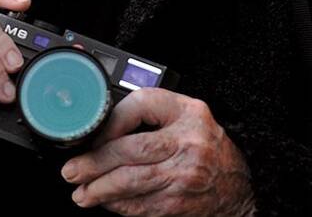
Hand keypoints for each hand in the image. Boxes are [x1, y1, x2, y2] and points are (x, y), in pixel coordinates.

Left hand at [60, 88, 255, 215]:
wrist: (239, 186)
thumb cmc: (206, 147)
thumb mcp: (186, 117)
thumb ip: (151, 116)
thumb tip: (101, 131)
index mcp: (188, 112)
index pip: (141, 105)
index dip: (111, 120)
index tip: (93, 135)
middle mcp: (189, 141)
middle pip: (130, 150)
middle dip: (94, 163)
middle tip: (72, 171)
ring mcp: (185, 174)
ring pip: (131, 182)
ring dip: (99, 189)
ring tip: (81, 192)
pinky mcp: (180, 203)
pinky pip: (141, 205)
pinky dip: (118, 205)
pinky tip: (106, 202)